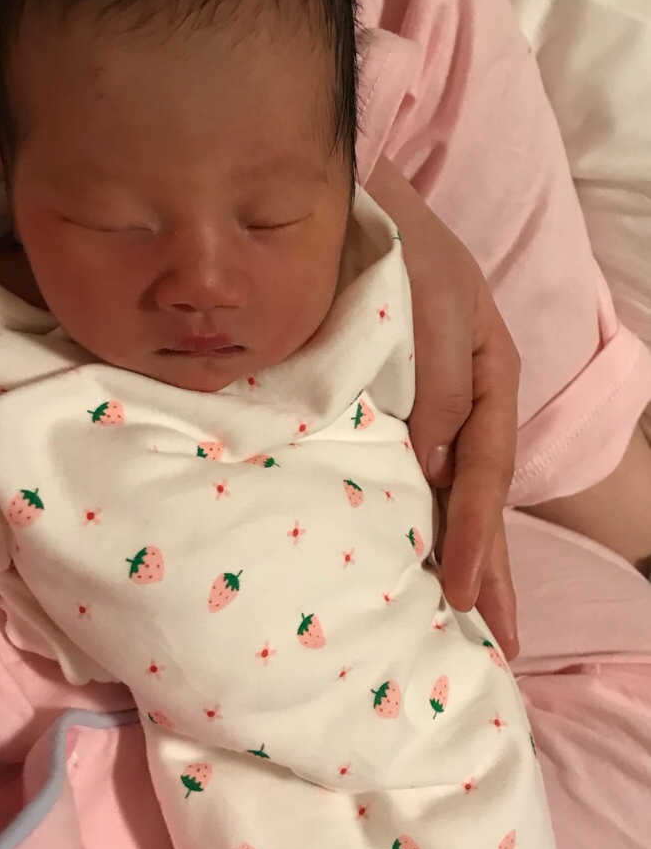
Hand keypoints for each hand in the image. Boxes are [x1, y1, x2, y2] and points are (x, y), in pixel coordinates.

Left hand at [364, 156, 520, 657]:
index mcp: (488, 376)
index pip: (484, 471)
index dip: (476, 535)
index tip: (463, 597)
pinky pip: (405, 469)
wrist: (349, 202)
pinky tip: (406, 555)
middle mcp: (463, 400)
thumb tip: (435, 466)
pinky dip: (410, 517)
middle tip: (498, 645)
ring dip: (457, 554)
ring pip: (445, 491)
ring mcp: (427, 404)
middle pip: (478, 496)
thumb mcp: (437, 302)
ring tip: (467, 622)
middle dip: (487, 569)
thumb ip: (442, 380)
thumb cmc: (400, 246)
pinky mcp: (385, 404)